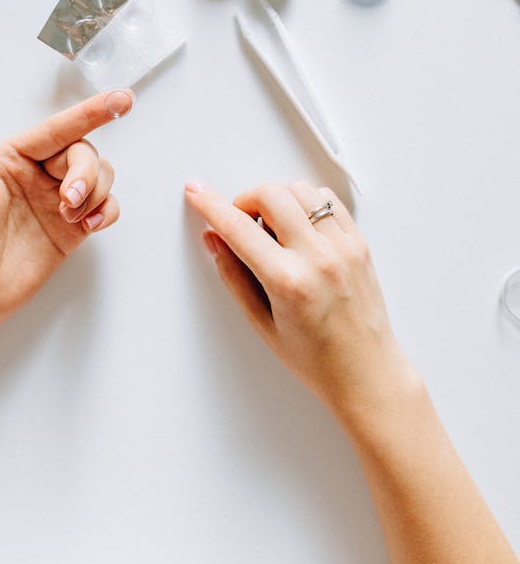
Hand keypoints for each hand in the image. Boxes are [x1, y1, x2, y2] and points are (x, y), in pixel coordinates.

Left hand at [0, 88, 132, 334]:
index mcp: (12, 157)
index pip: (58, 128)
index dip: (92, 112)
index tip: (122, 100)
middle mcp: (38, 173)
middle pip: (84, 152)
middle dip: (86, 172)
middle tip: (70, 200)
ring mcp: (57, 201)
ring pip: (100, 176)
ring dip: (96, 191)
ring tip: (72, 217)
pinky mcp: (72, 229)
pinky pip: (105, 207)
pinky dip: (106, 211)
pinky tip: (89, 226)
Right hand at [185, 179, 415, 423]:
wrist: (367, 374)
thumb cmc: (316, 360)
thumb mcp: (262, 324)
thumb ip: (234, 276)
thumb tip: (215, 239)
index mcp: (289, 282)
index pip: (239, 228)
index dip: (211, 205)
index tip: (196, 192)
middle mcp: (319, 258)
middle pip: (271, 194)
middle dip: (246, 201)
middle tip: (243, 225)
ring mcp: (343, 247)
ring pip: (301, 189)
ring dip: (278, 200)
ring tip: (274, 230)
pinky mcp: (359, 243)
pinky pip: (328, 199)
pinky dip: (307, 203)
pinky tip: (300, 227)